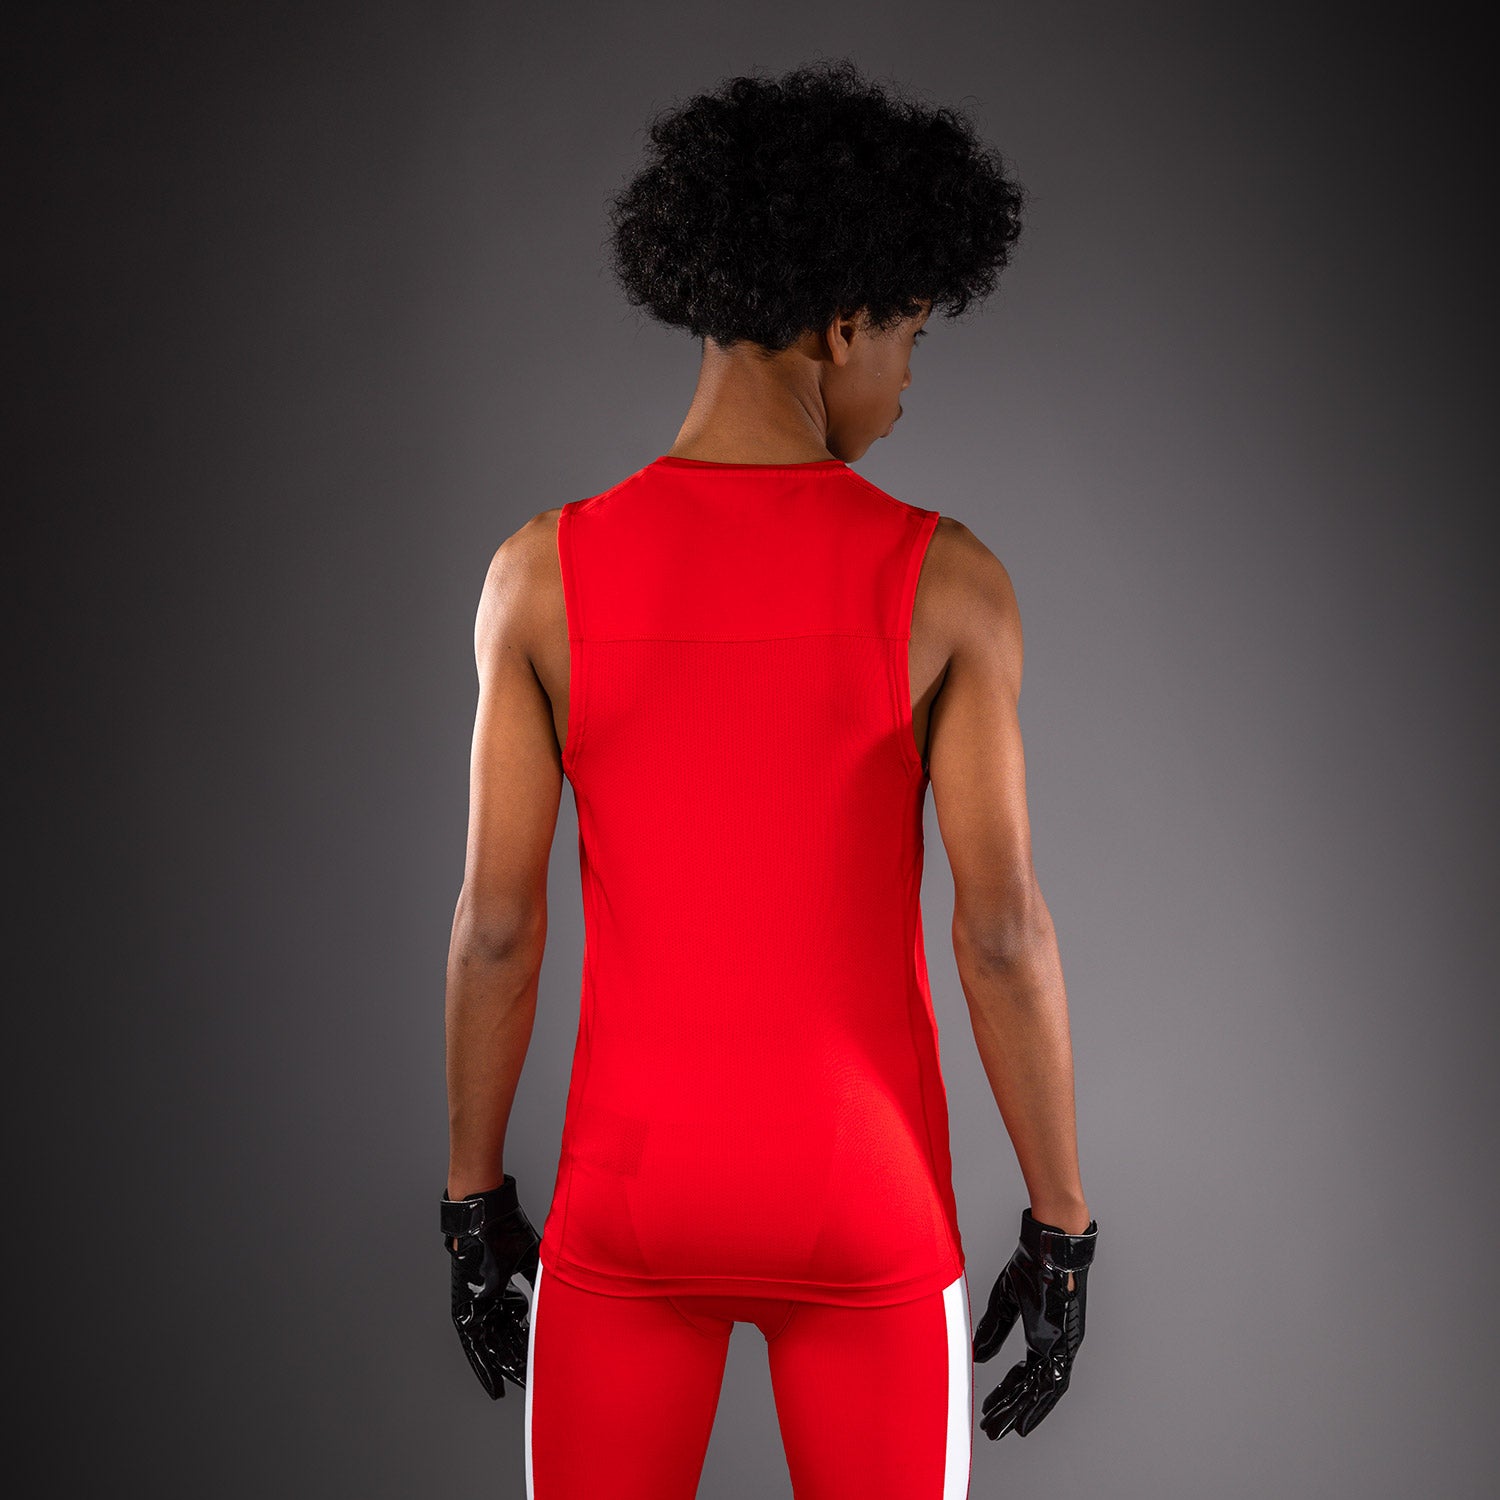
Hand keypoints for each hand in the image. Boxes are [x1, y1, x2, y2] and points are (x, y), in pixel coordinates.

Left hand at [440, 1175, 542, 1398]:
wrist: (486, 1217)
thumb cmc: (507, 1231)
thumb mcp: (530, 1260)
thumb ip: (541, 1280)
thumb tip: (561, 1293)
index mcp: (502, 1290)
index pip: (516, 1326)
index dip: (527, 1344)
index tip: (538, 1362)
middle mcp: (487, 1300)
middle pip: (502, 1339)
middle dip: (515, 1360)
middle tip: (529, 1380)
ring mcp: (473, 1304)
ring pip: (487, 1344)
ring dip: (498, 1366)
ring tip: (512, 1387)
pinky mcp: (462, 1306)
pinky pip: (471, 1342)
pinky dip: (480, 1362)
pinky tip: (491, 1379)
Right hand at [972, 1207, 1097, 1439]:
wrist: (1049, 1246)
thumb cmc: (1030, 1265)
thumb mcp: (1004, 1300)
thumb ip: (994, 1329)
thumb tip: (979, 1355)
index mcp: (1041, 1335)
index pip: (1023, 1375)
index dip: (1006, 1392)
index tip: (990, 1407)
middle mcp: (1054, 1346)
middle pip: (1031, 1389)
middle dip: (1011, 1410)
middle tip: (991, 1429)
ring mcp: (1063, 1346)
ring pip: (1042, 1392)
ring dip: (1022, 1412)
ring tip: (1003, 1431)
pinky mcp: (1066, 1343)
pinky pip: (1055, 1383)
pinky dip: (1040, 1405)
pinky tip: (1026, 1421)